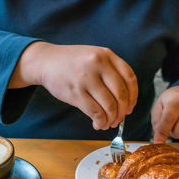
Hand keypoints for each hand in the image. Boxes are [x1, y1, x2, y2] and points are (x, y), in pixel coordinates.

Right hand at [10, 41, 137, 129]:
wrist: (45, 61)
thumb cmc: (71, 62)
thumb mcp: (94, 56)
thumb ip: (110, 70)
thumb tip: (125, 101)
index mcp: (107, 55)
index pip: (130, 78)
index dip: (133, 96)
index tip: (130, 107)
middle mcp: (98, 65)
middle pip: (121, 94)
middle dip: (122, 111)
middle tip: (119, 119)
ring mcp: (87, 78)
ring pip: (109, 105)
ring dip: (111, 119)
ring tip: (107, 123)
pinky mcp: (75, 92)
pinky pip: (95, 112)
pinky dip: (100, 121)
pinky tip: (98, 124)